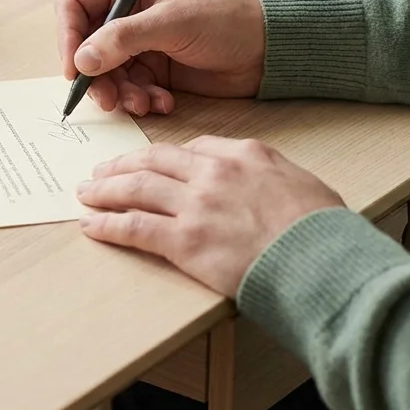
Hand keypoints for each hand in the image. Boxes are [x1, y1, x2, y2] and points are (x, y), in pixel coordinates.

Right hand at [55, 0, 264, 115]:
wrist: (265, 50)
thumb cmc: (226, 19)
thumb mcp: (172, 22)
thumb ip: (124, 38)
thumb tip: (82, 59)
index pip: (74, 6)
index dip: (68, 37)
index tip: (75, 69)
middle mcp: (127, 12)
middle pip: (84, 46)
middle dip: (96, 76)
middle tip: (109, 99)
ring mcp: (138, 42)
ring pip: (105, 73)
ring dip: (120, 93)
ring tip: (143, 103)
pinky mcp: (152, 69)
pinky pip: (129, 89)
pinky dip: (141, 99)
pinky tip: (163, 102)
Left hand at [76, 136, 344, 295]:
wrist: (321, 260)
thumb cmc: (322, 230)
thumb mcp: (301, 183)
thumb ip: (269, 176)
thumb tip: (259, 183)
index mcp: (244, 154)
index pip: (192, 148)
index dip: (163, 157)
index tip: (150, 163)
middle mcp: (214, 173)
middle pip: (154, 161)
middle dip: (123, 165)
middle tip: (102, 170)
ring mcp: (196, 205)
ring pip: (136, 189)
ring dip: (105, 190)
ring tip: (87, 193)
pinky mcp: (185, 241)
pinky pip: (134, 227)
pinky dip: (107, 225)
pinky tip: (91, 226)